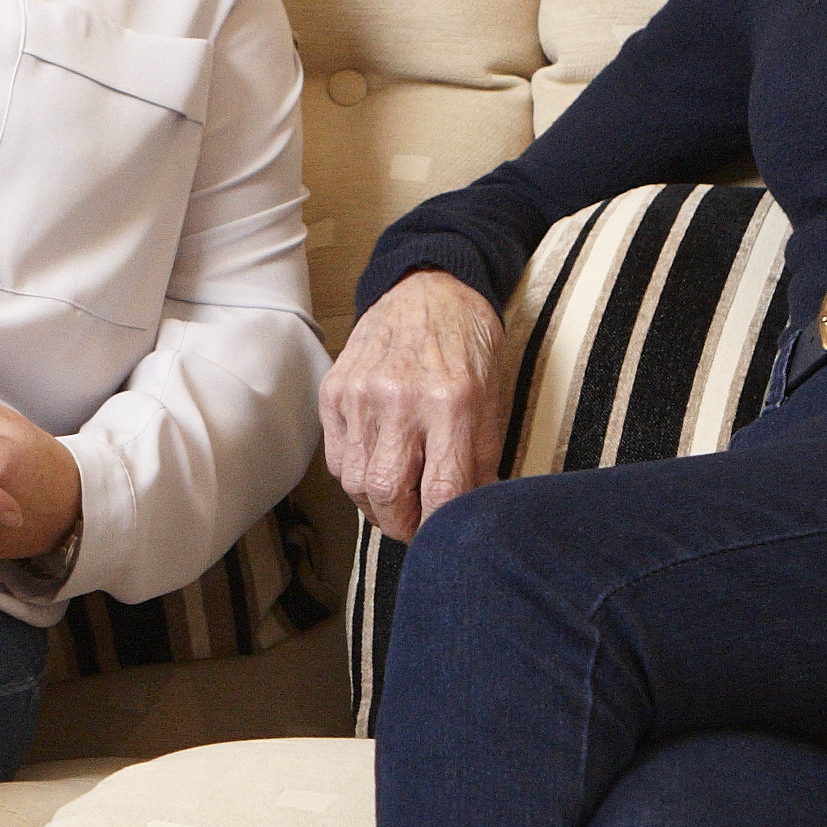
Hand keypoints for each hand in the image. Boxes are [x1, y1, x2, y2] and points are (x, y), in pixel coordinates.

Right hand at [322, 269, 506, 541]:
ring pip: (354, 483)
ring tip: (394, 499)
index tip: (441, 537)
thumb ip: (482, 461)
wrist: (429, 289)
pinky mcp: (334, 390)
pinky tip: (375, 464)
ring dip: (374, 505)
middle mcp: (402, 399)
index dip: (439, 528)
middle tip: (414, 527)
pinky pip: (336, 458)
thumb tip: (471, 516)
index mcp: (453, 403)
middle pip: (386, 494)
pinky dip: (354, 474)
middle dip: (400, 526)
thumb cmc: (468, 348)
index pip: (442, 491)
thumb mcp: (492, 402)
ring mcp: (361, 394)